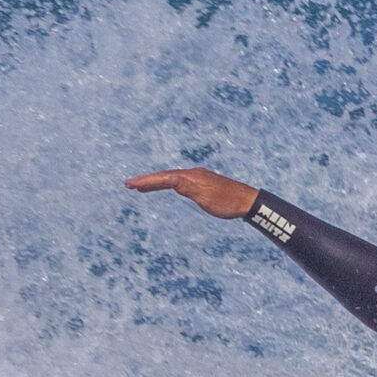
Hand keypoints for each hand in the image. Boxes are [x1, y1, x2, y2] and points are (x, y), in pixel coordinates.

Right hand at [125, 166, 260, 219]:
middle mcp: (193, 174)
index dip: (147, 181)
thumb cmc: (228, 202)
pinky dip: (168, 185)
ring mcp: (198, 178)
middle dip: (147, 181)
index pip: (164, 178)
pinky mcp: (202, 183)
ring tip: (140, 187)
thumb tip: (171, 180)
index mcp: (191, 177)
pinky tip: (166, 188)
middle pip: (165, 176)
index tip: (131, 184)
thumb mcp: (206, 198)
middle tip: (128, 184)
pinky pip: (180, 182)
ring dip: (156, 183)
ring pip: (172, 179)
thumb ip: (188, 188)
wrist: (248, 201)